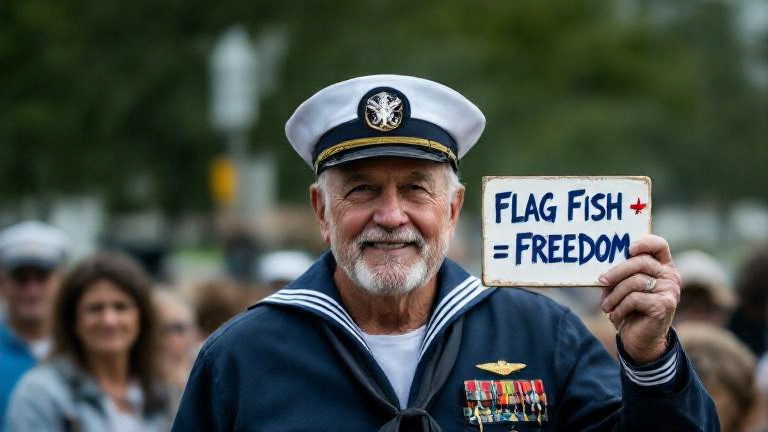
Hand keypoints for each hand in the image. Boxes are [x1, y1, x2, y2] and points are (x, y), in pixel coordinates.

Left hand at [599, 234, 681, 364]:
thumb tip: (602, 266)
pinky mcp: (665, 305)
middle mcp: (670, 277)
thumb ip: (620, 274)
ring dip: (615, 295)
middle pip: (640, 262)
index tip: (628, 248)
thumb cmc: (629, 310)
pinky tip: (616, 316)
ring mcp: (670, 291)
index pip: (659, 245)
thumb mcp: (623, 288)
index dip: (644, 242)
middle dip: (616, 272)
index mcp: (662, 267)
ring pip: (635, 281)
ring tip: (606, 306)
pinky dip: (620, 307)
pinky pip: (635, 298)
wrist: (640, 340)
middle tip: (601, 281)